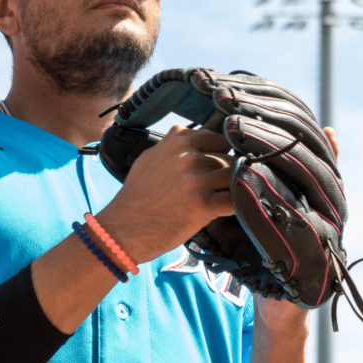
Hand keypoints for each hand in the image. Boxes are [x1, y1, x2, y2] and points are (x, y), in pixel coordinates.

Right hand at [96, 125, 235, 262]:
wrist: (124, 229)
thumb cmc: (136, 196)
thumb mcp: (148, 158)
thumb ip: (170, 144)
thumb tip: (185, 133)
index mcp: (178, 141)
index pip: (217, 139)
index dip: (220, 154)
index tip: (216, 167)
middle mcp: (189, 157)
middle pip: (228, 158)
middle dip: (226, 173)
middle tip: (218, 188)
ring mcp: (197, 180)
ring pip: (235, 176)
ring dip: (233, 189)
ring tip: (223, 199)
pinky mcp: (204, 205)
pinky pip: (236, 199)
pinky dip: (238, 204)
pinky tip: (228, 210)